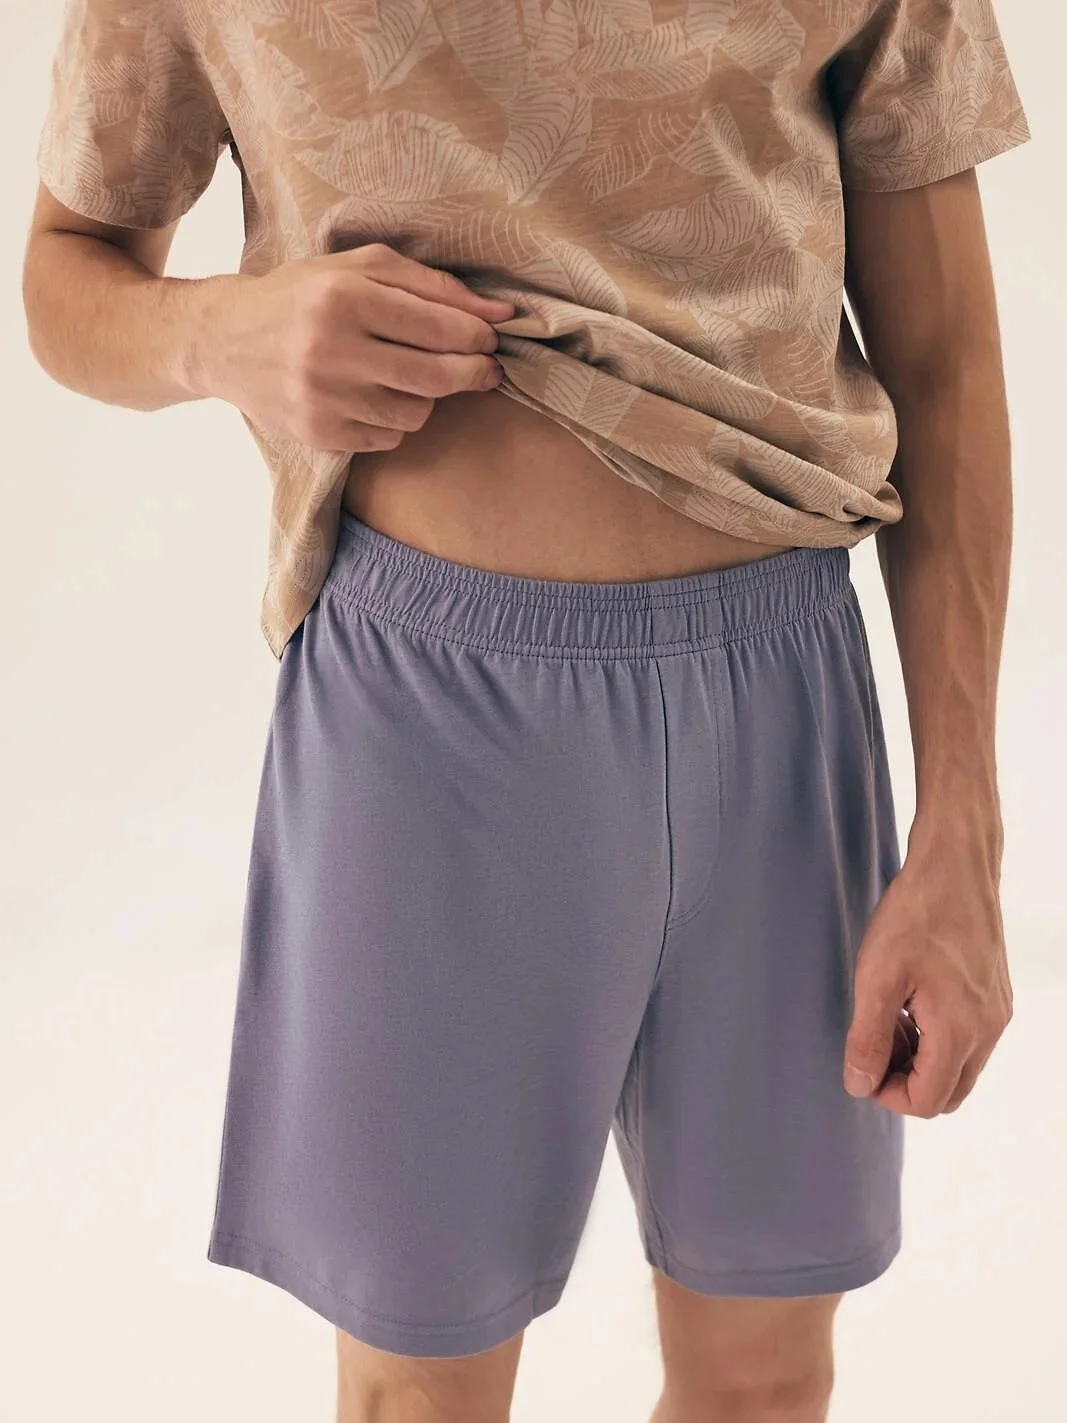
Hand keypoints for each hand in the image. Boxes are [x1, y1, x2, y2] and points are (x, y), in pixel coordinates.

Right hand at [194, 242, 514, 450]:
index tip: (491, 339)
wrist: (223, 340)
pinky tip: (375, 397)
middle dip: (473, 374)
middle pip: (434, 376)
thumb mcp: (358, 269)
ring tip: (410, 376)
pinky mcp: (318, 434)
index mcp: (343, 296)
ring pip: (416, 413)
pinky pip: (389, 439)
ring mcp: (322, 398)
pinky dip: (394, 421)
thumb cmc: (302, 296)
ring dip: (428, 398)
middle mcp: (330, 348)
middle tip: (486, 370)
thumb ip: (432, 285)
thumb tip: (501, 313)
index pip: (437, 326)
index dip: (477, 336)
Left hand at [842, 819, 1011, 1115]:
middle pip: (947, 1093)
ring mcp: (996, 1012)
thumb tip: (860, 1084)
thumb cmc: (917, 914)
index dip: (887, 1094)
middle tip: (874, 1044)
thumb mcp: (877, 977)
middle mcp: (988, 1029)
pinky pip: (969, 1039)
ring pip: (959, 1067)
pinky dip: (938, 1037)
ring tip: (889, 1018)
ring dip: (921, 1059)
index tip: (861, 1064)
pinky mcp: (995, 994)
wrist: (956, 866)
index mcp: (961, 1031)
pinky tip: (911, 1003)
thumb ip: (868, 1037)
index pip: (927, 1101)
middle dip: (906, 1081)